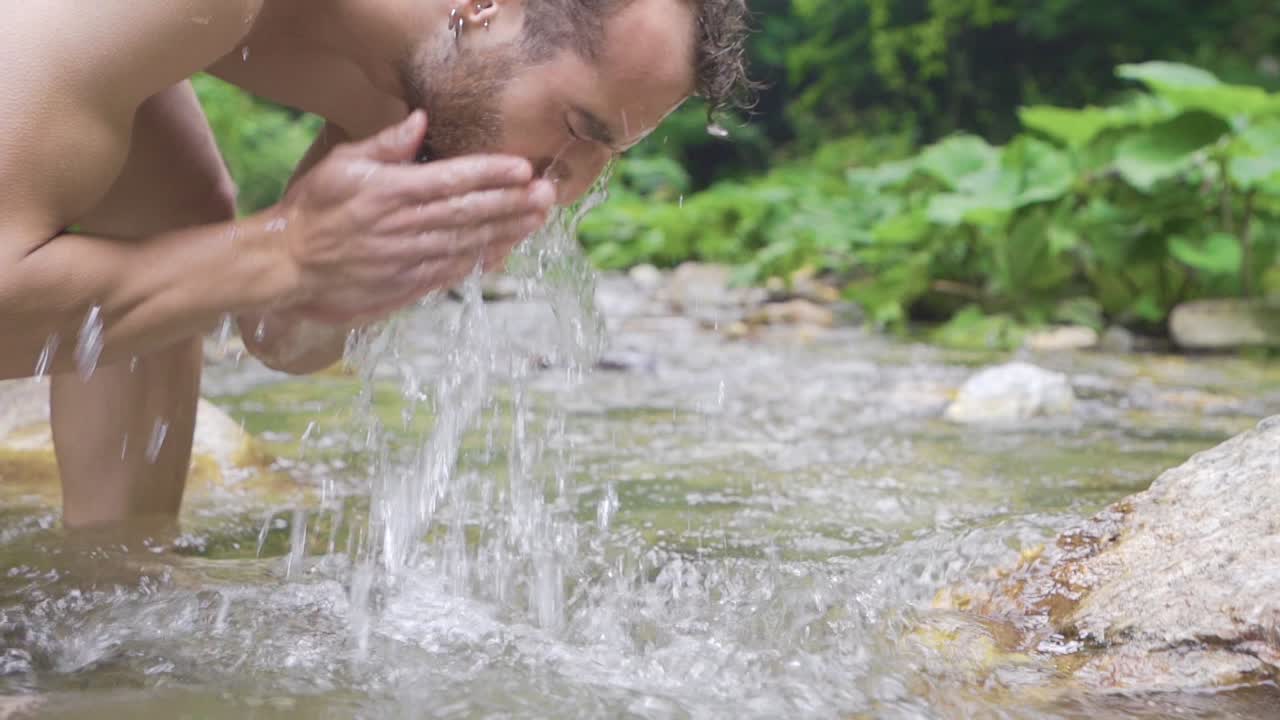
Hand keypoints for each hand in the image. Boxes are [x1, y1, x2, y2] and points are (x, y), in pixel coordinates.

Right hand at [272, 110, 552, 323]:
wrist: (287, 265)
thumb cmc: (313, 209)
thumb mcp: (342, 164)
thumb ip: (385, 145)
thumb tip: (420, 120)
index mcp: (390, 193)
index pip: (450, 181)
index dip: (490, 175)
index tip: (523, 169)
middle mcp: (403, 227)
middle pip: (468, 214)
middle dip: (512, 204)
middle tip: (547, 194)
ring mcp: (406, 259)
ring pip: (466, 244)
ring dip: (505, 232)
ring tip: (536, 219)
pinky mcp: (405, 285)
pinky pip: (451, 272)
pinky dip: (480, 261)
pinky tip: (505, 251)